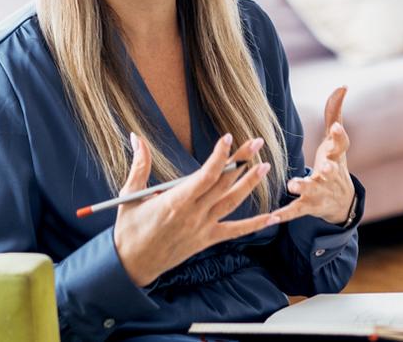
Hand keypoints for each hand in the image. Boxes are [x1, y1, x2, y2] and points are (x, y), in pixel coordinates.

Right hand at [112, 132, 277, 286]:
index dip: (220, 156)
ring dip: (250, 184)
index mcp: (175, 201)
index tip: (228, 138)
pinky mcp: (206, 240)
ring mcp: (202, 228)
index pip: (205, 175)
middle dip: (242, 161)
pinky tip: (273, 217)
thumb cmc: (129, 229)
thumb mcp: (130, 195)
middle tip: (257, 142)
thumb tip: (135, 136)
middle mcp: (193, 214)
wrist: (132, 265)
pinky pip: (235, 231)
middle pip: (223, 183)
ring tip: (264, 166)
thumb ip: (139, 165)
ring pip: (232, 203)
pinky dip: (255, 225)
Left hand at [270, 86, 355, 225]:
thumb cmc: (334, 163)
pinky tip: (272, 217)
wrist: (341, 203)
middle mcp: (329, 176)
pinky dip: (284, 214)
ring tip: (293, 184)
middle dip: (328, 170)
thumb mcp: (336, 140)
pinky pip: (295, 211)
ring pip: (311, 190)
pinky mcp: (307, 206)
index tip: (337, 127)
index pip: (341, 146)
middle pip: (330, 172)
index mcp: (335, 157)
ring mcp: (318, 192)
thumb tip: (343, 85)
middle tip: (324, 168)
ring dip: (302, 186)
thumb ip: (335, 113)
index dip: (340, 136)